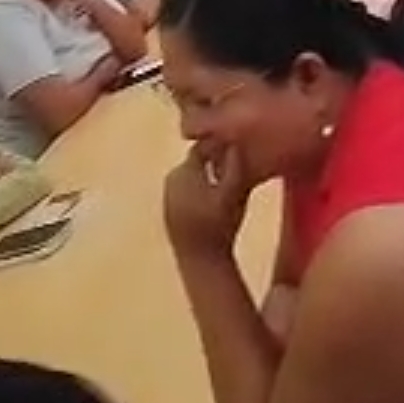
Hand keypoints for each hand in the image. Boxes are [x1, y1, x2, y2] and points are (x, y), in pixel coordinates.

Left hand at [164, 144, 252, 259]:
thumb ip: (235, 165)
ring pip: (189, 177)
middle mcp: (171, 178)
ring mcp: (167, 196)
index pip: (202, 147)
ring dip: (204, 177)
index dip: (219, 145)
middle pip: (194, 161)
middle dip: (211, 160)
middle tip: (233, 164)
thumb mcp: (234, 192)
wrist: (199, 258)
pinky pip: (184, 192)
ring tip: (225, 185)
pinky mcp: (168, 212)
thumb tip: (234, 143)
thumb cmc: (219, 223)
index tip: (236, 148)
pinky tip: (211, 204)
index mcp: (184, 169)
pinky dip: (197, 192)